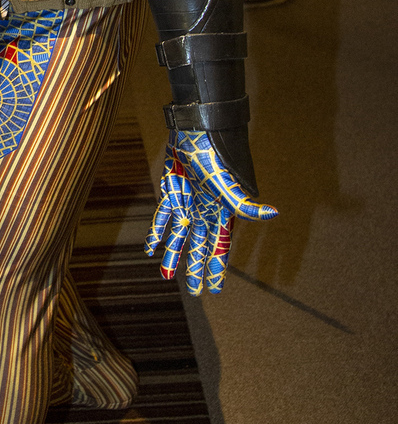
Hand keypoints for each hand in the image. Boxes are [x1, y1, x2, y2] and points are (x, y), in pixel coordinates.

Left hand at [146, 130, 277, 294]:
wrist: (194, 132)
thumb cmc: (214, 157)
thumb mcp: (228, 184)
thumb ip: (246, 204)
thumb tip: (274, 213)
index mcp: (219, 214)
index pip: (218, 249)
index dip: (216, 270)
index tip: (214, 291)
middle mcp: (203, 213)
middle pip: (199, 248)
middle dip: (196, 269)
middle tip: (194, 291)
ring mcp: (186, 204)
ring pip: (178, 237)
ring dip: (173, 256)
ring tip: (166, 277)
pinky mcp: (171, 193)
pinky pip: (163, 218)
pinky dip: (156, 233)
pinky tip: (149, 249)